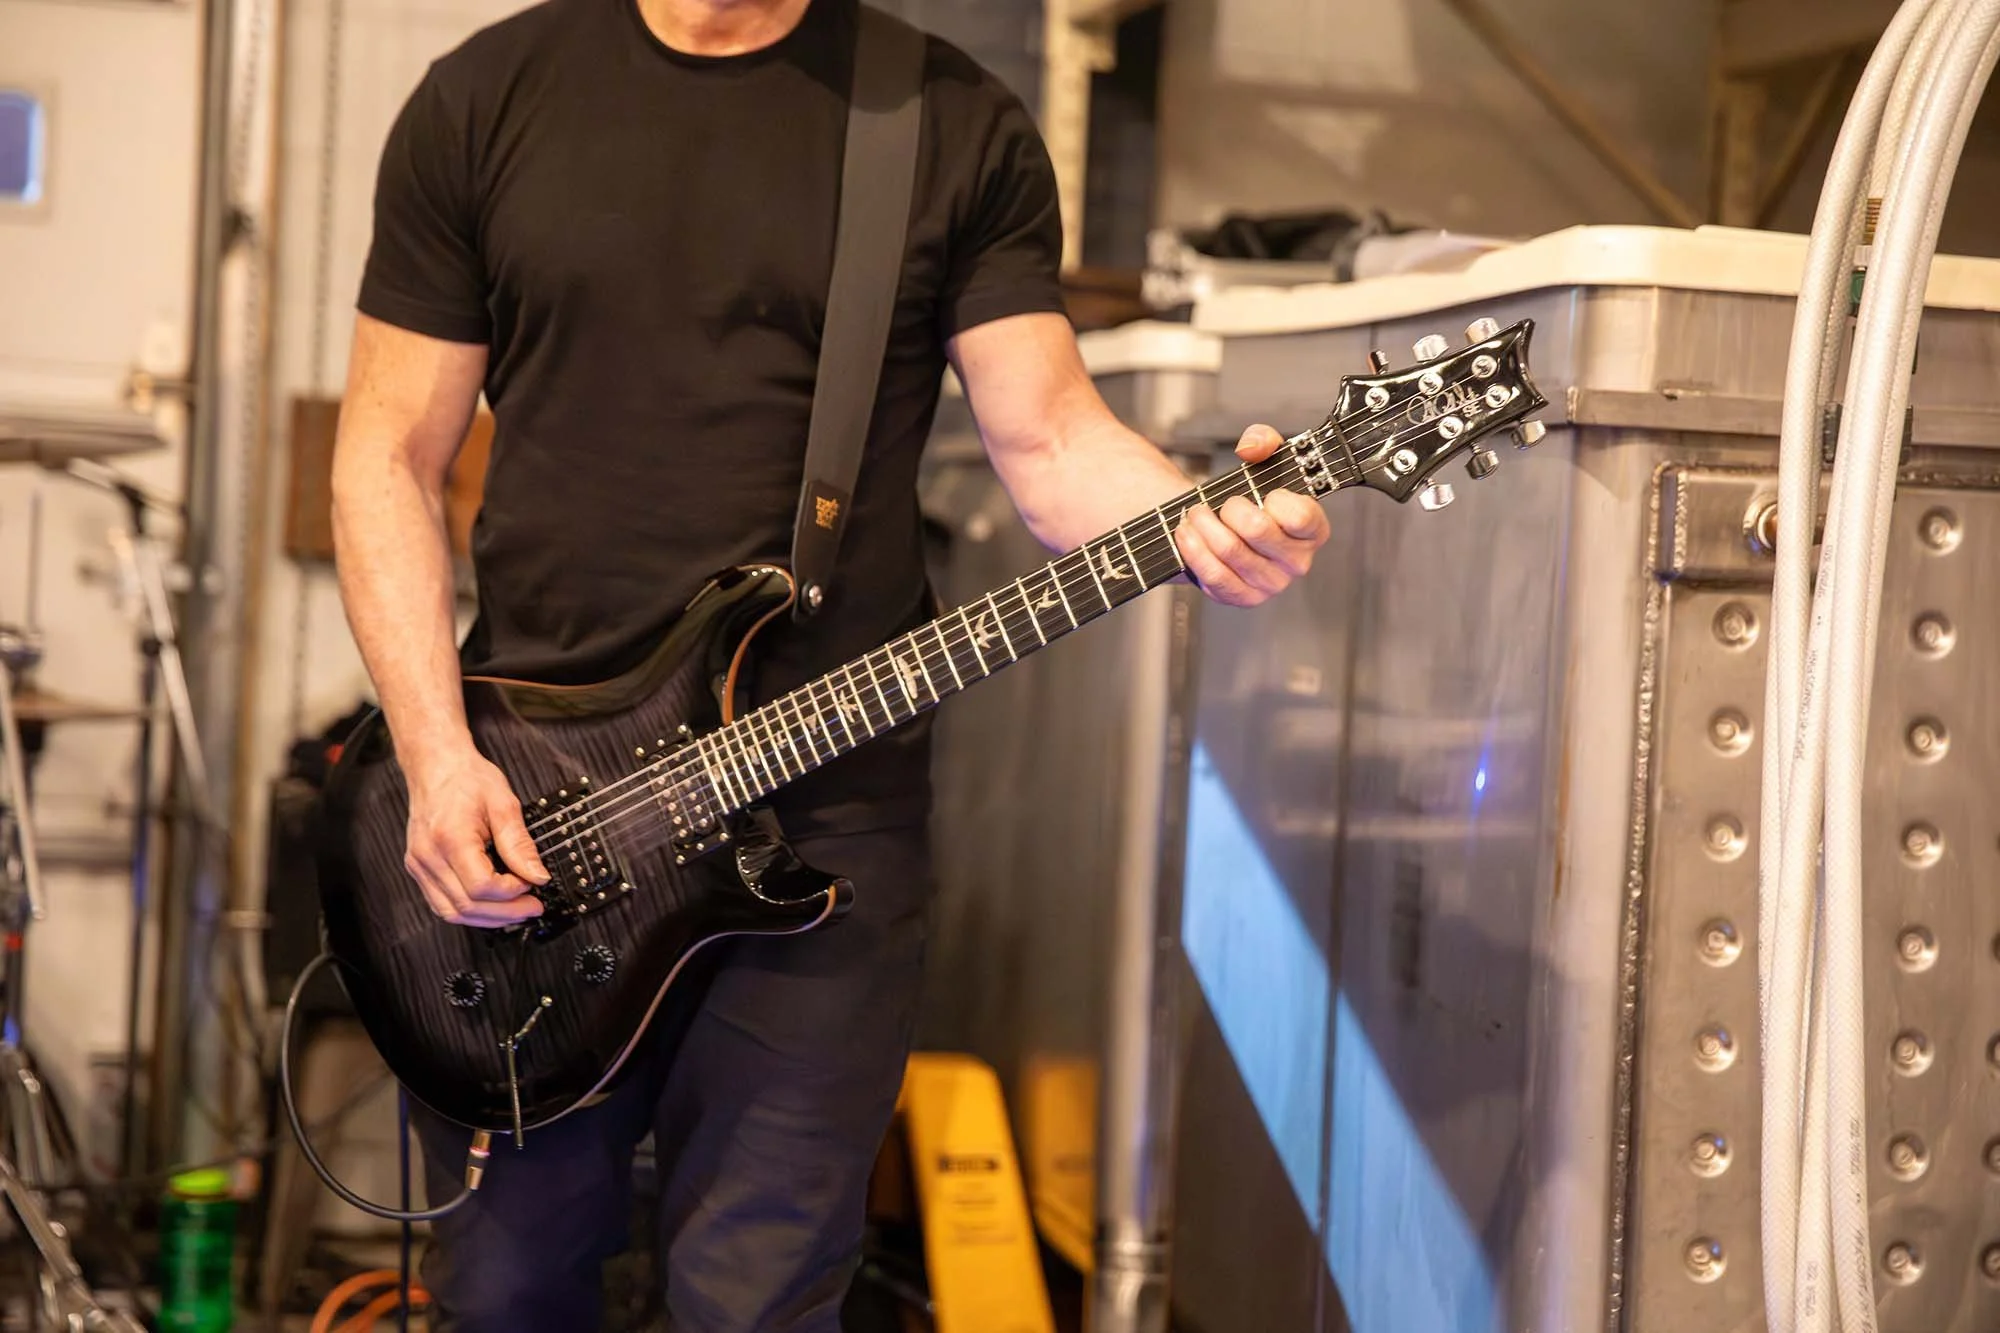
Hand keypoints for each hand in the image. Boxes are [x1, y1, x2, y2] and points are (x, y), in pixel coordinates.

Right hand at [402, 746, 548, 927]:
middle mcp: (428, 856)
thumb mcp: (504, 804)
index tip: (532, 883)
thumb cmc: (467, 779)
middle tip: (533, 906)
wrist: (436, 766)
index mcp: (449, 838)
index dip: (511, 893)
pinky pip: (441, 904)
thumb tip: (538, 877)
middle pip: (467, 906)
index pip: (480, 887)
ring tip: (516, 910)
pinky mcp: (417, 868)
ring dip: (488, 919)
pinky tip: (491, 906)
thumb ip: (520, 844)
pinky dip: (468, 911)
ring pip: (452, 912)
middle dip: (506, 913)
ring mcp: (419, 865)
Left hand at [1176, 424, 1331, 606]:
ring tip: (1195, 513)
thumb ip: (1263, 442)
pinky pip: (1214, 575)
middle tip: (1221, 503)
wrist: (1226, 529)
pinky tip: (1186, 534)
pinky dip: (1194, 550)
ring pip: (1230, 551)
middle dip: (1230, 509)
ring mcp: (1271, 583)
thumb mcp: (1262, 464)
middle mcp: (1298, 561)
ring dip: (1204, 526)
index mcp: (1314, 530)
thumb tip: (1252, 447)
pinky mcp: (1243, 597)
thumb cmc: (1251, 498)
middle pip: (1258, 530)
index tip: (1263, 494)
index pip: (1300, 516)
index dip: (1275, 500)